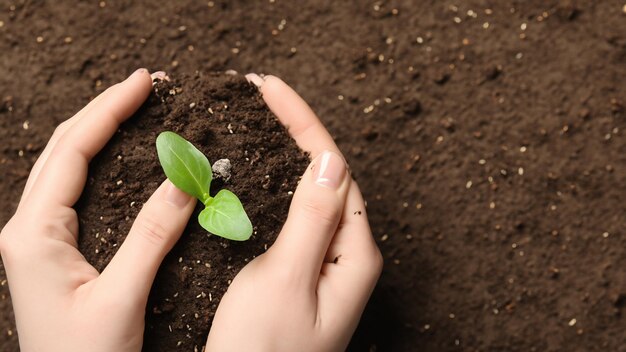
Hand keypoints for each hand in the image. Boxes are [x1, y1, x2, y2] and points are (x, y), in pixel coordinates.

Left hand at [0, 69, 196, 351]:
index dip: (109, 111)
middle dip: (105, 111)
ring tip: (138, 107)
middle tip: (146, 85)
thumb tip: (186, 180)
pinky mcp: (57, 249)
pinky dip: (103, 162)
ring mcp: (40, 238)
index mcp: (33, 234)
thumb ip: (152, 237)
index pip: (72, 153)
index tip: (144, 83)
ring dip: (102, 131)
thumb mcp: (121, 298)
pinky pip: (78, 190)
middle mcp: (30, 228)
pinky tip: (126, 155)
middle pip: (64, 148)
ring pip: (68, 166)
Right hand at [205, 75, 382, 351]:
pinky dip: (277, 186)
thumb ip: (312, 219)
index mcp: (354, 253)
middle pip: (327, 175)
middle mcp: (347, 255)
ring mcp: (325, 265)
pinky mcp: (302, 275)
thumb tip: (327, 160)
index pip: (333, 169)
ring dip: (288, 153)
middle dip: (297, 130)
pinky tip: (261, 174)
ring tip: (262, 120)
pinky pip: (296, 217)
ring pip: (311, 194)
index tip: (269, 87)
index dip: (302, 123)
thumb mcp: (287, 280)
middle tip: (262, 94)